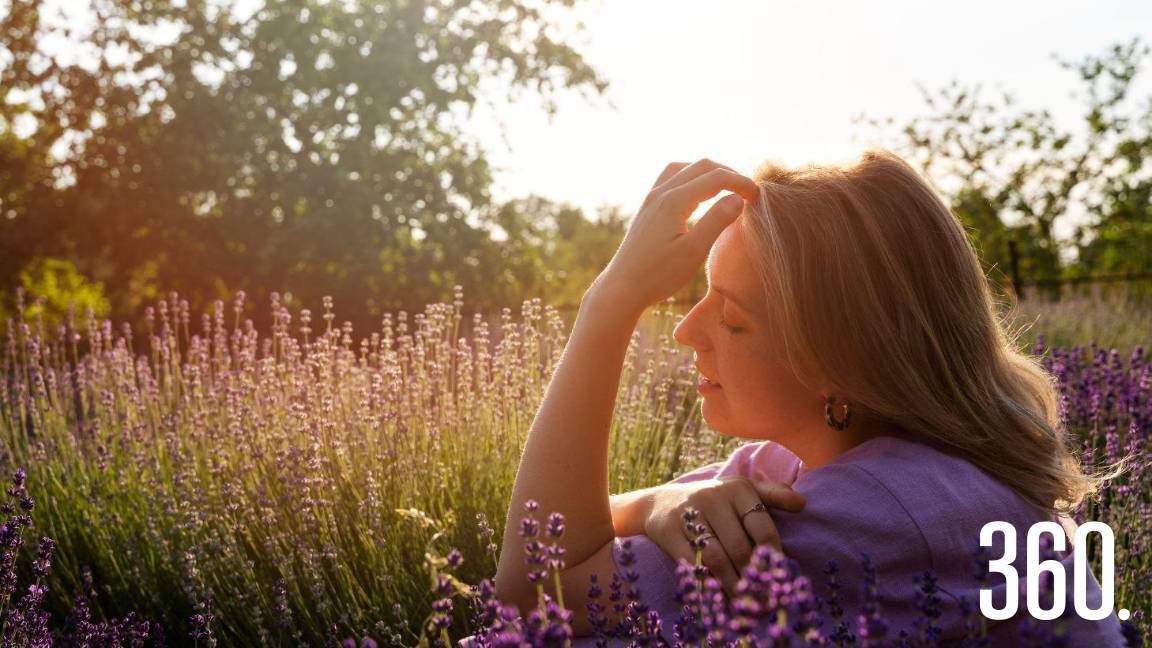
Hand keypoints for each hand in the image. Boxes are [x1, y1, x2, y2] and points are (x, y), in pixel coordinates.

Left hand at [585, 159, 758, 317]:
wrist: (622, 288)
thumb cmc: (658, 275)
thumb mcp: (693, 252)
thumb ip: (716, 222)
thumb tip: (738, 198)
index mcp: (674, 201)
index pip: (716, 177)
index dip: (741, 183)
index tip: (758, 197)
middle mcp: (660, 193)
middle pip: (701, 166)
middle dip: (728, 173)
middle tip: (747, 190)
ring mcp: (651, 199)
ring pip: (684, 168)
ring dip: (708, 172)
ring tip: (726, 187)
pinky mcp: (647, 208)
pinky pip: (671, 178)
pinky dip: (691, 178)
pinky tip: (698, 194)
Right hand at [641, 476, 805, 595]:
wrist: (661, 502)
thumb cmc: (713, 500)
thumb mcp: (741, 490)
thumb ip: (772, 495)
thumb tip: (802, 504)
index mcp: (737, 488)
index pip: (762, 526)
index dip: (772, 556)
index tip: (779, 579)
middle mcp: (713, 497)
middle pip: (739, 547)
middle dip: (754, 578)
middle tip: (765, 602)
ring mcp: (689, 513)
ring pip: (717, 559)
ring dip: (733, 586)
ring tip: (745, 605)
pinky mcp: (669, 531)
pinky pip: (692, 564)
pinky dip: (707, 584)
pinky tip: (718, 598)